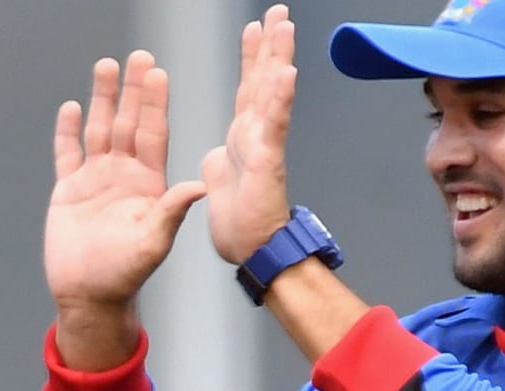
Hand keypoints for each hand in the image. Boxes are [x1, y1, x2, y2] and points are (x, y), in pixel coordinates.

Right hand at [44, 50, 206, 314]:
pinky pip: (67, 154)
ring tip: (106, 67)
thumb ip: (172, 211)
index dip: (154, 104)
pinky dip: (68, 132)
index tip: (157, 74)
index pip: (153, 134)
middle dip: (132, 90)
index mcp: (148, 184)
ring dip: (102, 99)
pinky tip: (72, 108)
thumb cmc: (125, 275)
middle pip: (127, 123)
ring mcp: (95, 180)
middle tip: (138, 57)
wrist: (89, 296)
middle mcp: (123, 175)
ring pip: (99, 130)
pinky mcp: (68, 191)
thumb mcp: (154, 242)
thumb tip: (198, 186)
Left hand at [203, 4, 298, 264]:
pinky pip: (273, 124)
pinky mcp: (267, 160)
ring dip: (277, 57)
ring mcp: (264, 144)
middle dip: (270, 44)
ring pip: (270, 92)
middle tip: (277, 11)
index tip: (256, 28)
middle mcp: (256, 134)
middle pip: (263, 79)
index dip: (252, 57)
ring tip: (282, 25)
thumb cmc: (240, 224)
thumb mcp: (221, 182)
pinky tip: (285, 72)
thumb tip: (218, 154)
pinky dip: (280, 98)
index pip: (249, 88)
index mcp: (243, 137)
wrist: (252, 252)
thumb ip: (222, 163)